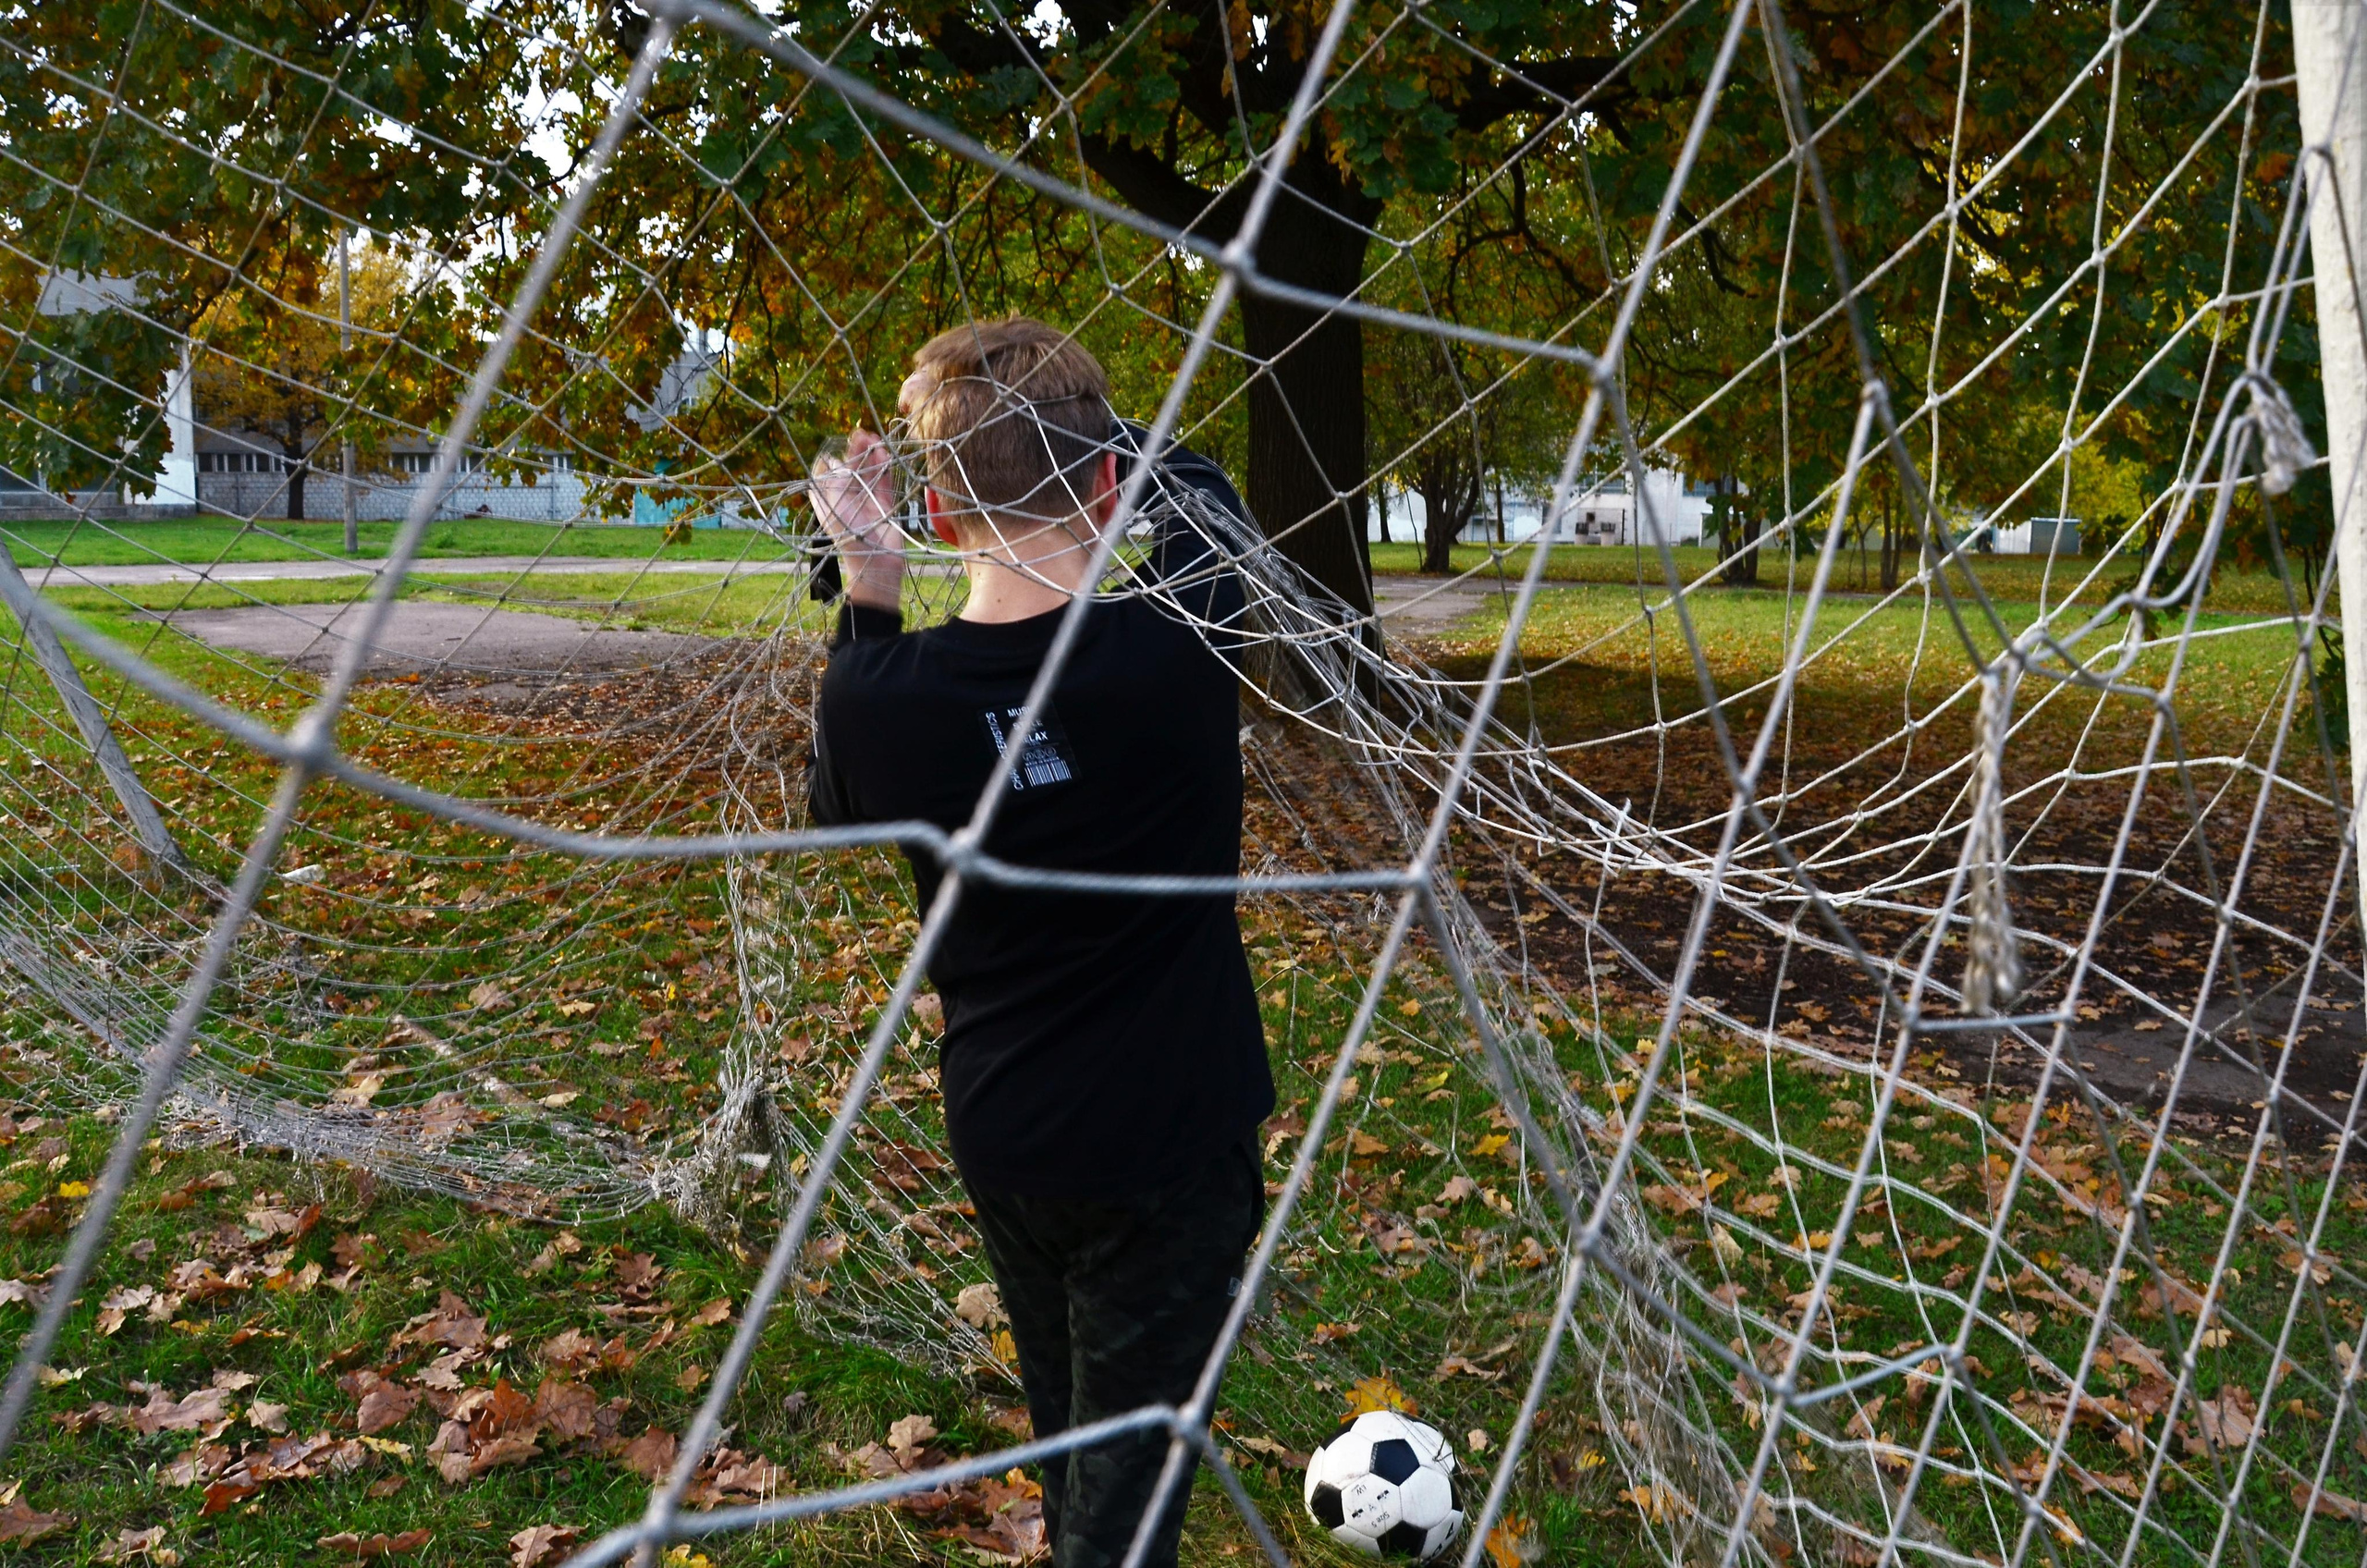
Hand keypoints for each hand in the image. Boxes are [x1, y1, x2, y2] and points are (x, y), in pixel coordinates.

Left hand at [809, 429, 903, 608]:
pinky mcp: (884, 504)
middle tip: (862, 434)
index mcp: (830, 500)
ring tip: (874, 438)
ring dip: (871, 456)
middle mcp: (847, 499)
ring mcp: (867, 501)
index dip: (835, 458)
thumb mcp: (833, 506)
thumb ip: (833, 482)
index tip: (839, 447)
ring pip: (869, 472)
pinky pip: (884, 481)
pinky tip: (884, 453)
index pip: (829, 474)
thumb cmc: (848, 536)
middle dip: (856, 452)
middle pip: (851, 469)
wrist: (875, 561)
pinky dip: (884, 467)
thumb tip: (833, 461)